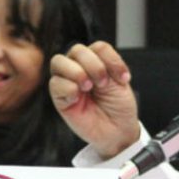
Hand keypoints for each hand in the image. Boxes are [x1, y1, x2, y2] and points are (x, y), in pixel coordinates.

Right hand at [49, 41, 140, 158]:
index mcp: (96, 62)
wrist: (118, 131)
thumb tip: (91, 60)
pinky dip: (68, 87)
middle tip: (103, 83)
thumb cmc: (118, 107)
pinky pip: (55, 83)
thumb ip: (106, 67)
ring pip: (59, 61)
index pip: (98, 47)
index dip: (111, 59)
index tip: (123, 78)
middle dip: (93, 64)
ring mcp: (68, 82)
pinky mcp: (60, 98)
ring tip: (89, 87)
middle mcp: (80, 68)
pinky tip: (78, 97)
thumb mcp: (120, 83)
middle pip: (77, 50)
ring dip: (77, 72)